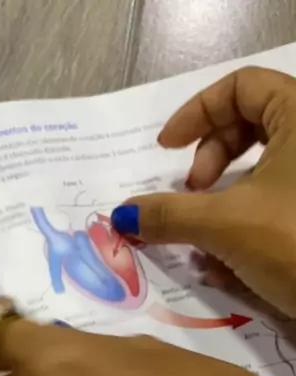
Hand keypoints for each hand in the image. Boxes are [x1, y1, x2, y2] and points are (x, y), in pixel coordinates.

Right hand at [111, 67, 295, 317]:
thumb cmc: (295, 242)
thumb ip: (169, 214)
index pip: (241, 86)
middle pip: (250, 125)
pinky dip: (246, 224)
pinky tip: (226, 265)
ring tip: (203, 237)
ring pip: (261, 171)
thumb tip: (122, 214)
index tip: (167, 149)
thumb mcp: (224, 225)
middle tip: (192, 193)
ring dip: (222, 201)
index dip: (196, 113)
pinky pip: (277, 204)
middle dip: (210, 160)